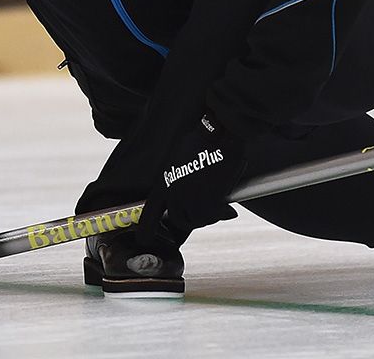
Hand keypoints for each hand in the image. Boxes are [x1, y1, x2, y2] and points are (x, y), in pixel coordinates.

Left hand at [147, 112, 245, 235]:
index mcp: (164, 182)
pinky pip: (214, 216)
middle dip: (193, 220)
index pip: (149, 213)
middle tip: (205, 213)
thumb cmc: (203, 139)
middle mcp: (174, 193)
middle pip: (179, 220)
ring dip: (209, 217)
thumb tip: (187, 187)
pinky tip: (229, 210)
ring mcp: (191, 198)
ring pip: (198, 220)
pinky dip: (222, 214)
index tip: (144, 239)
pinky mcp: (209, 199)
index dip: (146, 229)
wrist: (219, 133)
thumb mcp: (179, 157)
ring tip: (219, 209)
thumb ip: (178, 177)